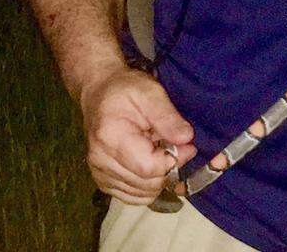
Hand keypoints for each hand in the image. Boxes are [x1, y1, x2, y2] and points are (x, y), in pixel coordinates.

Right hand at [80, 66, 196, 204]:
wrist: (99, 93)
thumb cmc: (125, 89)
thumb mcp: (150, 92)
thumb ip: (168, 117)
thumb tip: (187, 139)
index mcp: (111, 138)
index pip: (148, 167)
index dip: (174, 160)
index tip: (188, 145)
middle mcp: (101, 162)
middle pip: (147, 184)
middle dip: (168, 169)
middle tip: (175, 145)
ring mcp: (100, 175)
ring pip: (142, 194)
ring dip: (158, 177)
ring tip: (158, 151)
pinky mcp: (103, 182)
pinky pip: (132, 196)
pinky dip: (147, 185)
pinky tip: (149, 163)